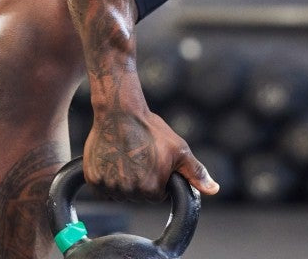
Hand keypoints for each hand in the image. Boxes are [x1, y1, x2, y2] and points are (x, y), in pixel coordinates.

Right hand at [82, 102, 217, 200]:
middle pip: (136, 196)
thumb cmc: (151, 130)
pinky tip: (112, 159)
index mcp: (151, 189)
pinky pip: (101, 187)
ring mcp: (109, 186)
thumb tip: (214, 190)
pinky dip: (105, 176)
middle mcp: (129, 192)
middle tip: (138, 156)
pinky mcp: (93, 179)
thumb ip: (196, 173)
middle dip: (138, 180)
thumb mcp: (179, 150)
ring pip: (118, 193)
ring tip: (124, 156)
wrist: (120, 111)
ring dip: (121, 180)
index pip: (155, 195)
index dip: (155, 179)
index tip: (151, 161)